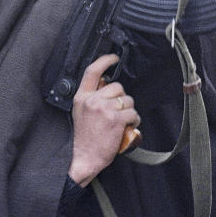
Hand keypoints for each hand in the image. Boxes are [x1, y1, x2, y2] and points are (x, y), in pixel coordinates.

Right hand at [68, 54, 140, 186]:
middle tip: (118, 112)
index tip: (114, 57)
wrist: (83, 159)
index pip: (92, 71)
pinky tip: (128, 127)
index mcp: (82, 97)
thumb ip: (92, 98)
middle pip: (117, 87)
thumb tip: (106, 85)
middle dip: (122, 98)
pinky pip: (133, 113)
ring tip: (122, 121)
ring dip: (130, 110)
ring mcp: (104, 109)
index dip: (105, 60)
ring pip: (128, 100)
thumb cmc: (84, 139)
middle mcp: (92, 101)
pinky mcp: (116, 119)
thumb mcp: (81, 113)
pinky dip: (134, 120)